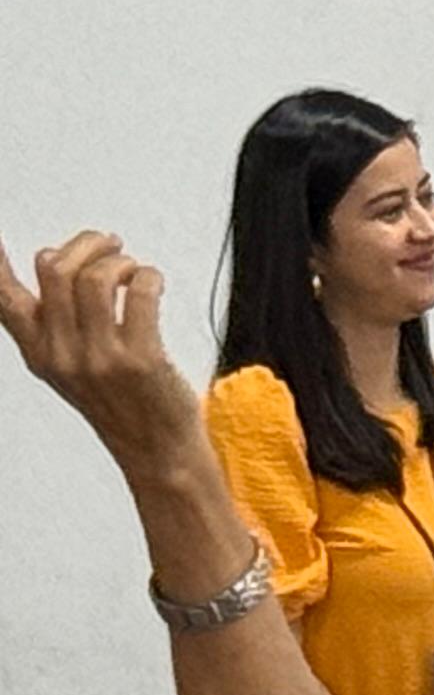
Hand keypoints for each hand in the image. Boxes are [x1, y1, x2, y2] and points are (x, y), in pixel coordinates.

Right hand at [0, 231, 207, 478]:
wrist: (157, 450)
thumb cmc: (119, 402)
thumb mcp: (66, 366)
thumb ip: (49, 321)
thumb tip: (47, 261)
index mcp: (37, 352)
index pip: (4, 298)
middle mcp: (61, 353)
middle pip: (54, 269)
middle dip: (86, 244)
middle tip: (110, 245)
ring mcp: (99, 357)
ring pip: (95, 277)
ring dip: (120, 260)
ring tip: (132, 270)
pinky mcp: (140, 358)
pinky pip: (141, 292)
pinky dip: (150, 276)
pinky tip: (154, 285)